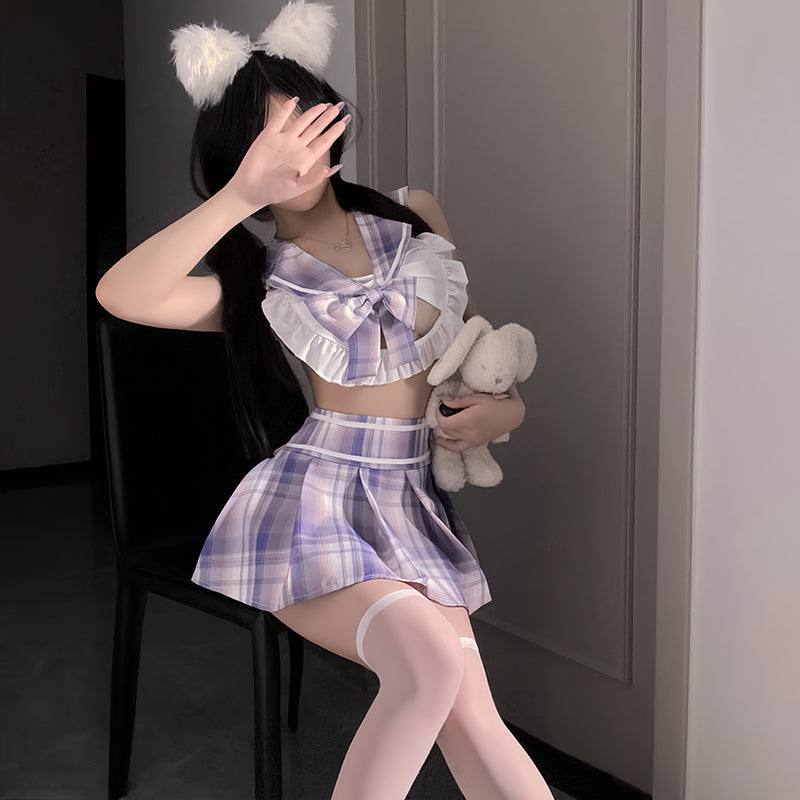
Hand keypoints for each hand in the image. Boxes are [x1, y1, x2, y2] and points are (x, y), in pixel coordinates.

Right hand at [225, 97, 349, 210]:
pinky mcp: (268, 136)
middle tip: (337, 108)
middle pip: (315, 129)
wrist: (251, 189)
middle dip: (326, 119)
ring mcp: (283, 140)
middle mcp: (296, 148)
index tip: (343, 123)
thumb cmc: (274, 192)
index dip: (333, 132)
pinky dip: (286, 109)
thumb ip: (314, 178)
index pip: (323, 143)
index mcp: (305, 160)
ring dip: (312, 113)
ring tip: (323, 105)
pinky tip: (294, 100)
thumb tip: (329, 169)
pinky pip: (279, 119)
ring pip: (301, 122)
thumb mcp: (297, 188)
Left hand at [435, 386, 525, 450]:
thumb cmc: (498, 405)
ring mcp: (473, 440)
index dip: (438, 413)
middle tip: (444, 409)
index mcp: (469, 420)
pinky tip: (442, 441)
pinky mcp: (476, 444)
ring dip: (443, 430)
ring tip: (442, 421)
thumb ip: (460, 401)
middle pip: (446, 429)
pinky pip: (458, 448)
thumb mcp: (478, 398)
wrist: (511, 416)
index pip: (444, 421)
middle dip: (441, 418)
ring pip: (450, 438)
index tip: (440, 405)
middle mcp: (470, 433)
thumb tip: (445, 402)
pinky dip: (448, 445)